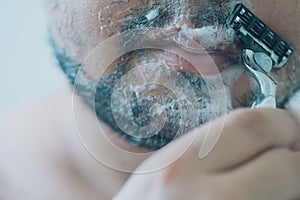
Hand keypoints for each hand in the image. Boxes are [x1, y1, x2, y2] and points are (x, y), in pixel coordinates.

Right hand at [113, 109, 299, 199]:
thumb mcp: (164, 168)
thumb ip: (211, 146)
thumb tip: (262, 135)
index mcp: (182, 167)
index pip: (253, 126)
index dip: (281, 123)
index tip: (285, 128)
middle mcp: (212, 199)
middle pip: (287, 164)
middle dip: (294, 156)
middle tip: (288, 156)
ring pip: (292, 193)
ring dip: (290, 183)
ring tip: (270, 181)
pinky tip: (261, 196)